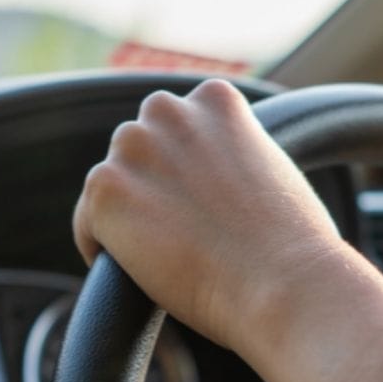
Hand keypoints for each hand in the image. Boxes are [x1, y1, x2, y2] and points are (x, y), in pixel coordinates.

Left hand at [73, 79, 345, 351]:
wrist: (286, 282)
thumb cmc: (294, 242)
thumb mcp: (272, 168)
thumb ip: (233, 153)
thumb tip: (207, 177)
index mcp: (215, 99)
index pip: (177, 126)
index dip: (187, 169)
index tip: (204, 204)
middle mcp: (169, 111)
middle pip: (139, 147)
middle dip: (153, 184)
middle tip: (185, 232)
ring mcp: (133, 148)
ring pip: (112, 185)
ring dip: (131, 216)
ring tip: (170, 255)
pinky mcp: (105, 191)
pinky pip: (89, 224)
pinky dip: (107, 251)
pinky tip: (146, 271)